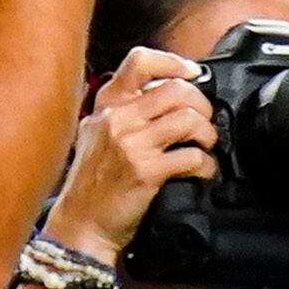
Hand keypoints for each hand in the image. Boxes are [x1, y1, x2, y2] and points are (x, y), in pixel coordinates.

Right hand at [39, 47, 215, 266]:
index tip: (192, 75)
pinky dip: (207, 165)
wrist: (80, 226)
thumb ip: (127, 111)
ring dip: (208, 134)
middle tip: (204, 123)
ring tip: (204, 146)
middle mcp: (117, 120)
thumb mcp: (98, 135)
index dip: (174, 63)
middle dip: (203, 105)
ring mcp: (131, 145)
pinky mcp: (146, 171)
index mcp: (107, 107)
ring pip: (190, 120)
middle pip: (178, 90)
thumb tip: (173, 92)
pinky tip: (202, 172)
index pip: (139, 62)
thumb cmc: (93, 183)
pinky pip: (193, 156)